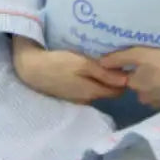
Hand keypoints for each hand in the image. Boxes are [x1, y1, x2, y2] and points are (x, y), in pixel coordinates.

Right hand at [12, 36, 127, 104]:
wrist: (32, 69)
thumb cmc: (59, 64)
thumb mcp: (83, 64)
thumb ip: (104, 74)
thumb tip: (126, 80)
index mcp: (93, 92)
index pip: (118, 91)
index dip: (124, 79)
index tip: (127, 64)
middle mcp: (88, 99)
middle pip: (108, 90)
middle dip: (115, 79)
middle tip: (117, 60)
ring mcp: (78, 97)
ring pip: (97, 88)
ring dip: (103, 78)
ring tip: (105, 61)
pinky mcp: (69, 92)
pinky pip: (87, 87)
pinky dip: (92, 79)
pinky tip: (89, 67)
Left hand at [100, 46, 159, 109]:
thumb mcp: (141, 54)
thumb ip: (120, 58)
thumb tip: (100, 63)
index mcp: (134, 86)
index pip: (125, 77)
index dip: (129, 67)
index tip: (138, 60)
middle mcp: (142, 99)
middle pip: (138, 83)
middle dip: (143, 74)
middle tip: (154, 62)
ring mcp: (158, 104)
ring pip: (151, 89)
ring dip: (154, 81)